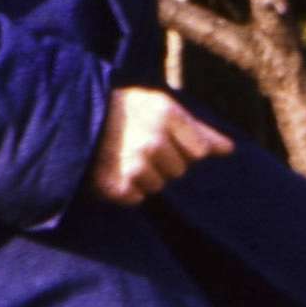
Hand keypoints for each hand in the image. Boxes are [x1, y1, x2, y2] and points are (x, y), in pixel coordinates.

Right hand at [86, 86, 233, 203]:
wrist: (75, 115)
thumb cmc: (126, 111)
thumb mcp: (162, 107)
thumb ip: (198, 129)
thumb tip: (230, 150)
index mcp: (167, 115)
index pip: (200, 151)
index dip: (185, 148)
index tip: (164, 137)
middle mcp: (153, 141)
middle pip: (180, 171)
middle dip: (164, 162)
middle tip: (139, 145)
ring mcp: (134, 165)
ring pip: (158, 186)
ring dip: (145, 177)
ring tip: (124, 157)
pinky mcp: (116, 186)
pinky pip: (137, 199)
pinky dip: (127, 190)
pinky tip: (114, 171)